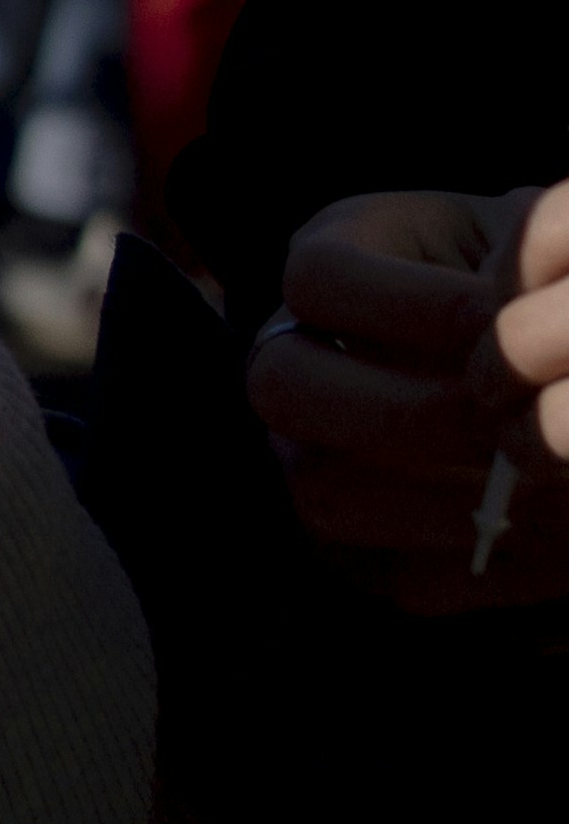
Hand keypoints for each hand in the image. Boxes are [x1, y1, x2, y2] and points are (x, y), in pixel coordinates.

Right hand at [247, 180, 568, 617]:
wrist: (548, 358)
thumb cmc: (538, 286)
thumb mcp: (524, 250)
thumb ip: (512, 276)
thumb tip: (504, 326)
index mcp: (333, 259)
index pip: (316, 278)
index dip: (405, 306)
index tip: (497, 322)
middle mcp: (296, 355)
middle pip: (282, 387)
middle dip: (406, 414)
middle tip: (509, 420)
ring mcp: (311, 454)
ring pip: (322, 494)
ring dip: (441, 502)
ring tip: (529, 482)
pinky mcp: (363, 544)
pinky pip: (389, 573)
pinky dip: (473, 561)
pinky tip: (539, 528)